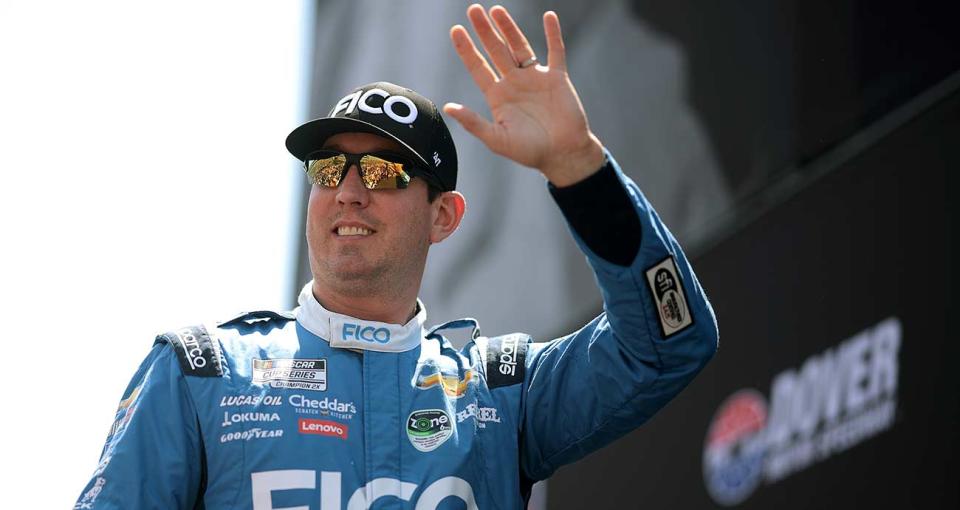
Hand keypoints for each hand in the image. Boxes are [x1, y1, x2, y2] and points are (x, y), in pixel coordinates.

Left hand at [444, 4, 604, 186]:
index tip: (456, 30)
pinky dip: (553, 34)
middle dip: (484, 31)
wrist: (563, 155)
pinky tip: (549, 16)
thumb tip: (449, 107)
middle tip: (473, 10)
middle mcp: (514, 83)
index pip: (478, 67)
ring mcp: (535, 78)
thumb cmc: (530, 152)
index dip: (466, 49)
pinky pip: (555, 51)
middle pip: (496, 51)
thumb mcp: (497, 139)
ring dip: (509, 28)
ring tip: (496, 10)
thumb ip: (473, 123)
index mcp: (498, 96)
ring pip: (520, 46)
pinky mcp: (557, 78)